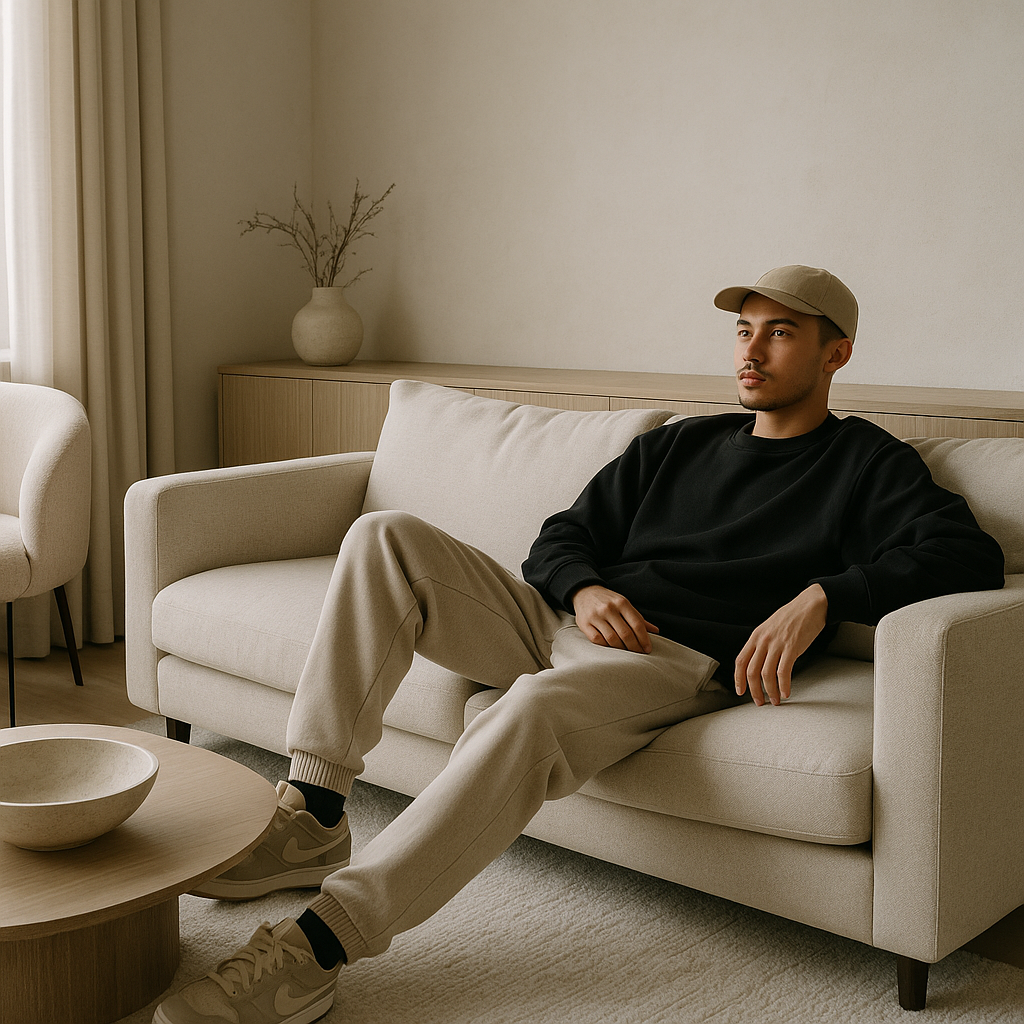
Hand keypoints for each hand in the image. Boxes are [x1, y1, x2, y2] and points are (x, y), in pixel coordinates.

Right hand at [572, 584, 659, 653]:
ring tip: (627, 654)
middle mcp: (609, 608)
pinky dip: (606, 647)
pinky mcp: (584, 623)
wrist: (584, 592)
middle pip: (626, 633)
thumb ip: (638, 618)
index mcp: (622, 603)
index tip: (648, 649)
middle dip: (635, 647)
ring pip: (612, 639)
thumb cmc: (608, 601)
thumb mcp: (624, 604)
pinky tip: (612, 649)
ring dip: (621, 649)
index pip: (637, 624)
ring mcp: (596, 616)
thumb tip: (655, 631)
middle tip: (639, 654)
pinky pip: (597, 640)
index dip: (644, 639)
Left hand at [734, 584, 827, 705]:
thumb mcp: (770, 627)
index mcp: (756, 636)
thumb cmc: (793, 616)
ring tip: (775, 701)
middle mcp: (763, 640)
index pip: (740, 661)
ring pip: (766, 674)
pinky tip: (786, 692)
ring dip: (770, 691)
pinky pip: (784, 671)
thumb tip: (760, 662)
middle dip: (754, 690)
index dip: (738, 679)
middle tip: (760, 702)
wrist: (811, 605)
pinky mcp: (792, 647)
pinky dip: (783, 685)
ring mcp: (777, 644)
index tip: (740, 691)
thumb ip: (763, 643)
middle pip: (751, 671)